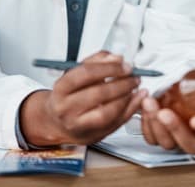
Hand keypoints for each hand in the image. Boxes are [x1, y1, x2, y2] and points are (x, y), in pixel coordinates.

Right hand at [20, 51, 147, 145]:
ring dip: (126, 98)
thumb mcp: (77, 72)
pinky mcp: (92, 135)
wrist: (58, 122)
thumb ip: (97, 61)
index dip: (109, 68)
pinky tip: (136, 99)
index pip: (87, 74)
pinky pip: (115, 124)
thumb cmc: (70, 94)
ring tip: (134, 87)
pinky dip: (130, 110)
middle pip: (98, 94)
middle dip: (121, 83)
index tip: (124, 65)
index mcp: (61, 88)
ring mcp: (78, 125)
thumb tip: (116, 58)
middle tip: (133, 76)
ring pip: (106, 113)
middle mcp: (66, 108)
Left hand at [140, 96, 194, 153]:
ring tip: (149, 103)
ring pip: (167, 142)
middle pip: (188, 144)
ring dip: (155, 123)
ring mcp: (177, 139)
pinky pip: (152, 138)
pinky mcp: (161, 138)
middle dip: (174, 128)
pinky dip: (146, 123)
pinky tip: (145, 107)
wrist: (184, 94)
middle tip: (164, 113)